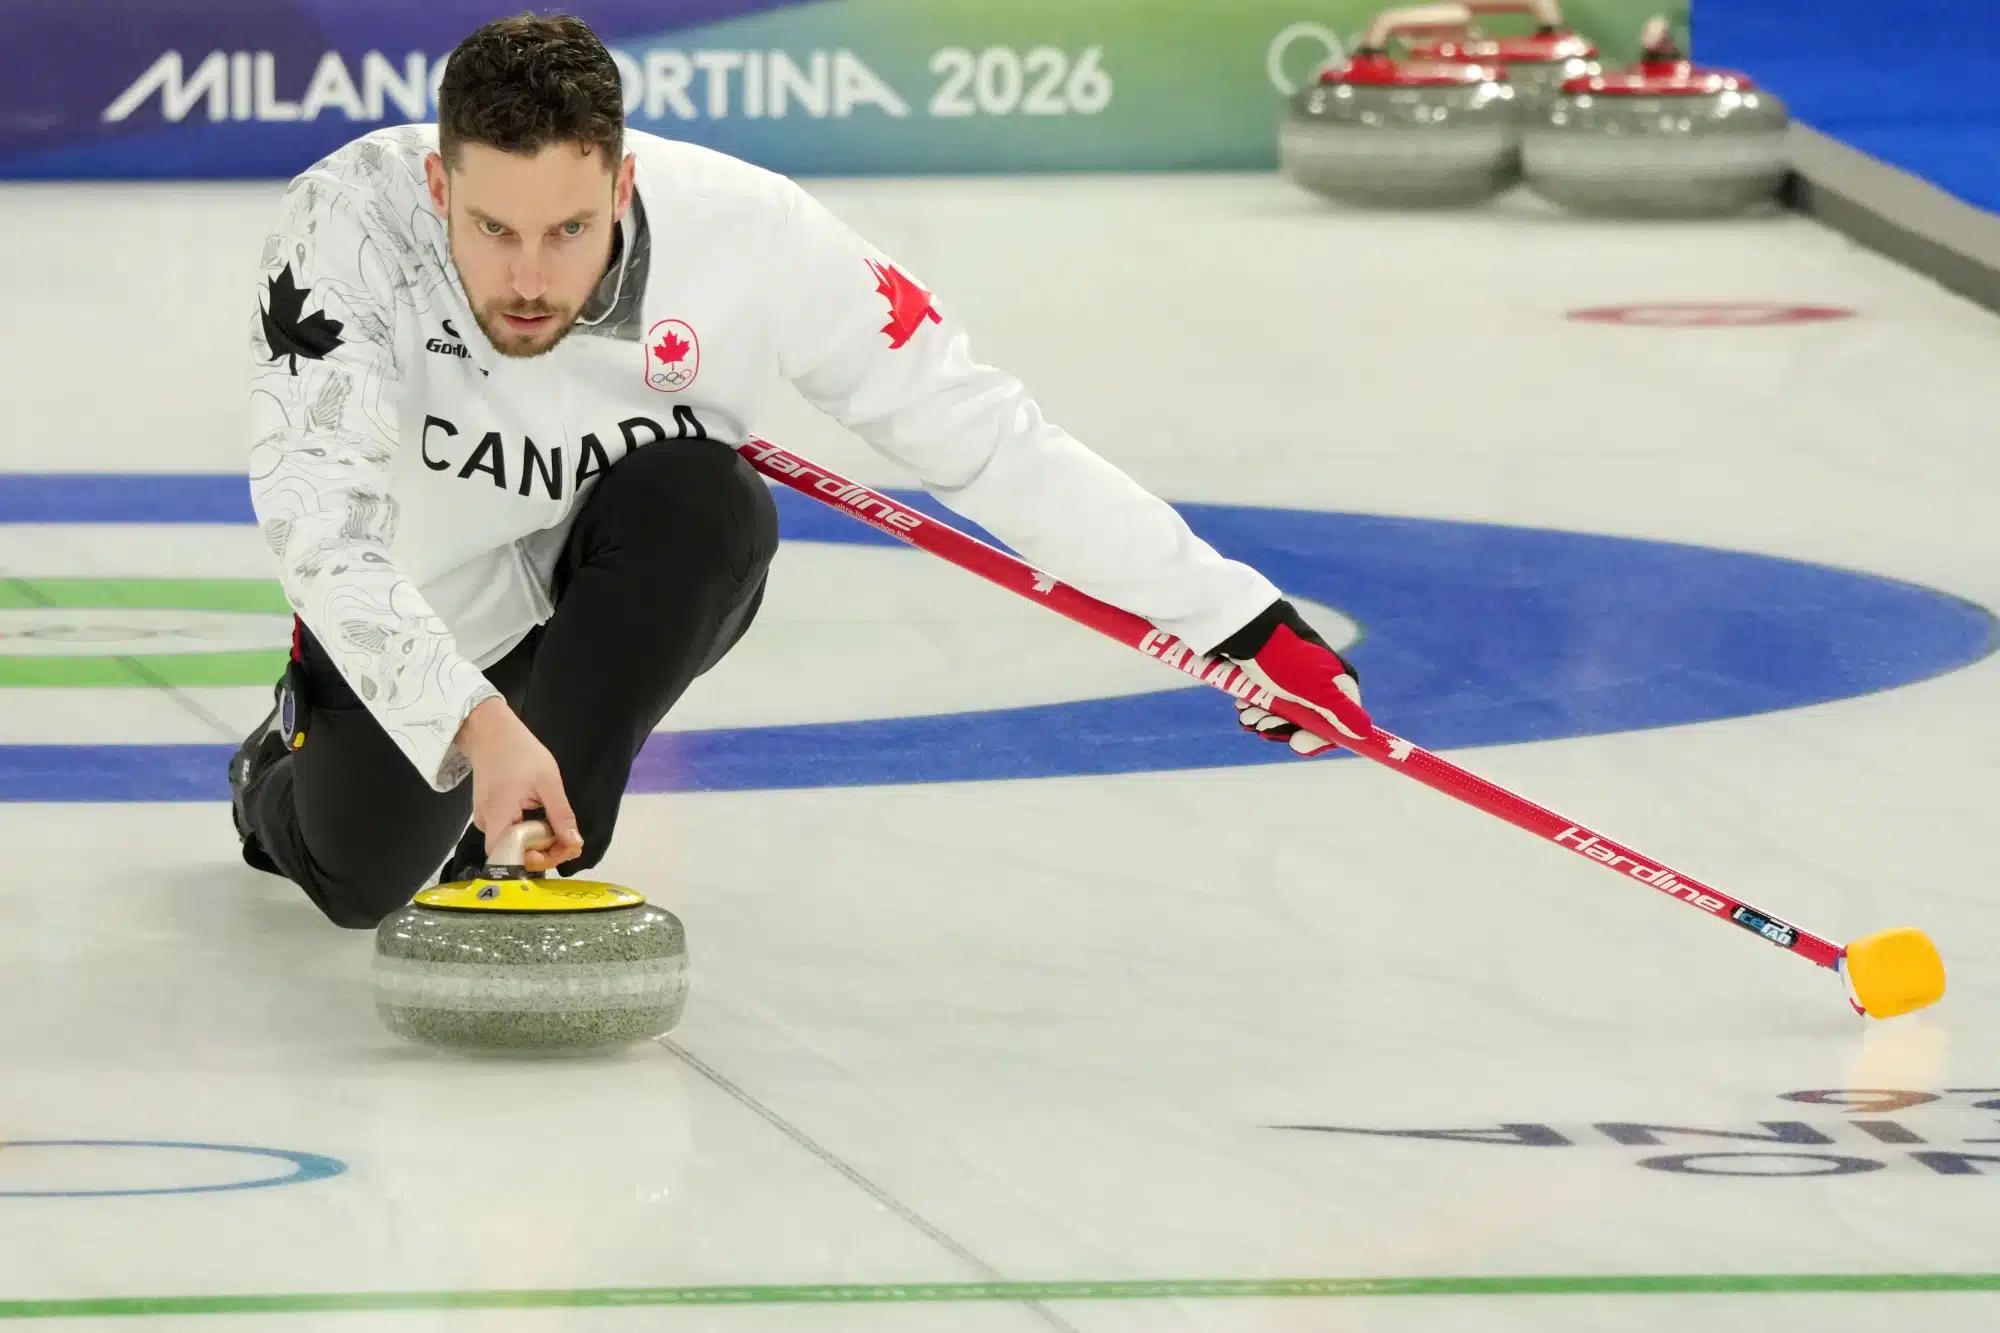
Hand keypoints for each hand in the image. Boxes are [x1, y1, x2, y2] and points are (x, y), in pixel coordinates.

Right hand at [454, 698, 583, 872]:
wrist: (491, 731)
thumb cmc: (520, 751)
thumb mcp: (549, 782)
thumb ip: (561, 815)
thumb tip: (574, 843)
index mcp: (498, 816)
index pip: (510, 857)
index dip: (538, 860)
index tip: (564, 849)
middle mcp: (486, 823)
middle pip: (512, 854)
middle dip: (544, 852)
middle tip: (569, 841)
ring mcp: (485, 819)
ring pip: (512, 844)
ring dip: (537, 842)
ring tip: (560, 831)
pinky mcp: (489, 813)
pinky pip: (509, 832)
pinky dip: (528, 832)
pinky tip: (544, 823)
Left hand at [1218, 600, 1371, 756]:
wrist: (1251, 631)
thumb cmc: (1288, 660)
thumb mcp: (1319, 690)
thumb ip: (1343, 713)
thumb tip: (1365, 732)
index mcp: (1339, 686)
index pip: (1337, 727)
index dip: (1316, 739)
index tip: (1295, 742)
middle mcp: (1320, 685)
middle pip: (1306, 724)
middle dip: (1281, 728)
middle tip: (1262, 722)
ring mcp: (1295, 683)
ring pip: (1282, 717)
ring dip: (1263, 719)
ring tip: (1249, 711)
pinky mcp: (1272, 680)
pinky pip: (1266, 705)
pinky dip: (1255, 709)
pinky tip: (1244, 704)